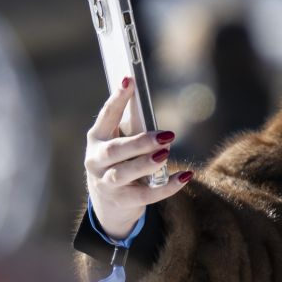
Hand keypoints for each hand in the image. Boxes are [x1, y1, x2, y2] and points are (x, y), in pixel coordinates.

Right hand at [85, 77, 192, 238]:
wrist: (109, 201)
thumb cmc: (121, 161)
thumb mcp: (122, 145)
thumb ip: (135, 133)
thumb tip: (163, 133)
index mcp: (96, 139)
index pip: (106, 116)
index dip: (117, 98)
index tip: (129, 80)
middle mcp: (96, 161)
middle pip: (116, 151)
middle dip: (140, 142)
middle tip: (167, 135)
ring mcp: (107, 183)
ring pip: (124, 173)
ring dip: (146, 163)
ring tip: (165, 154)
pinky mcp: (123, 200)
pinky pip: (146, 194)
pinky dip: (168, 186)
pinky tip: (185, 175)